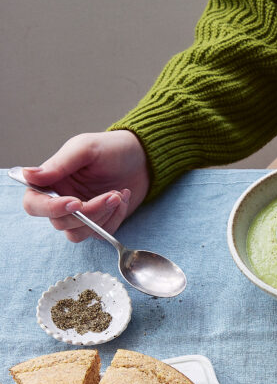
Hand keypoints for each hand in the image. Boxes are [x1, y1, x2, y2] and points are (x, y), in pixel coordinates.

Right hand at [22, 130, 149, 242]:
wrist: (140, 159)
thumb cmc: (110, 149)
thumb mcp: (84, 150)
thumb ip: (58, 165)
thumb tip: (28, 175)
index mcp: (51, 181)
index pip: (34, 205)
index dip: (51, 209)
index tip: (76, 202)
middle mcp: (60, 200)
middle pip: (60, 223)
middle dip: (89, 212)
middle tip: (112, 195)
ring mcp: (80, 215)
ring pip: (79, 233)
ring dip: (102, 218)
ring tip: (118, 195)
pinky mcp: (98, 224)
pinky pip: (100, 234)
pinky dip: (114, 219)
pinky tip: (122, 199)